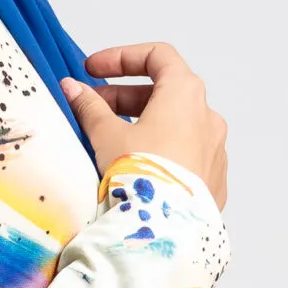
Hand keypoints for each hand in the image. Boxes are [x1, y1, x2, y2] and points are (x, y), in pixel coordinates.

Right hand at [61, 42, 228, 210]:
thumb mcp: (106, 135)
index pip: (157, 56)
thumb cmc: (140, 177)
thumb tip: (73, 88)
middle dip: (123, 97)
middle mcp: (208, 118)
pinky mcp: (213, 181)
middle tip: (91, 108)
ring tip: (109, 141)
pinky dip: (159, 151)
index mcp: (186, 94)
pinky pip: (184, 155)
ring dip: (142, 124)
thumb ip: (89, 107)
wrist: (166, 231)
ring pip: (175, 125)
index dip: (120, 57)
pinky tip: (135, 168)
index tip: (92, 69)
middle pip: (164, 92)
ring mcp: (215, 151)